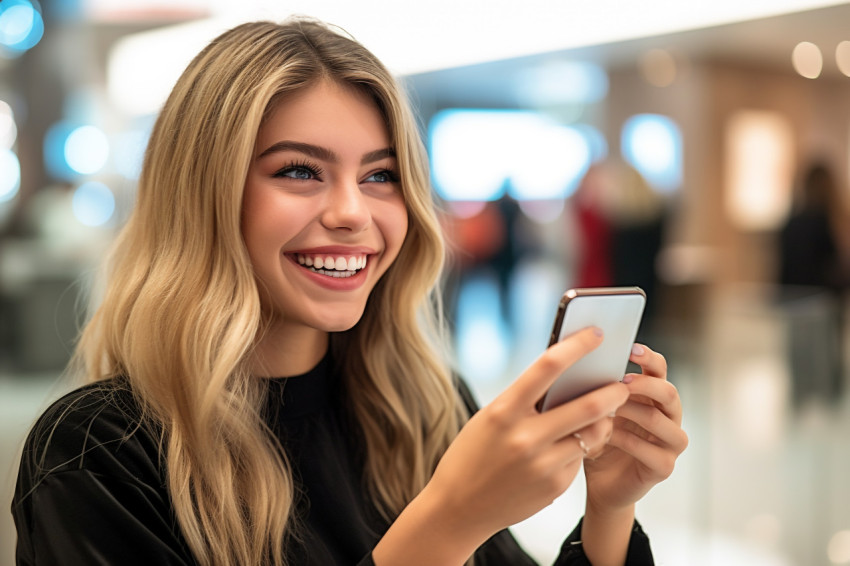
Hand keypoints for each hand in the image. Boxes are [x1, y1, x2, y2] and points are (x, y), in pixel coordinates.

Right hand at [423, 327, 629, 545]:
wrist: (458, 507)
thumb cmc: (473, 453)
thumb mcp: (491, 418)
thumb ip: (525, 400)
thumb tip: (567, 378)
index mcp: (503, 411)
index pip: (547, 367)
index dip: (577, 346)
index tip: (596, 334)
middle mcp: (525, 437)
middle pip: (586, 405)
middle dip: (612, 392)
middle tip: (623, 384)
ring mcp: (542, 464)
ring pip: (592, 434)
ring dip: (605, 421)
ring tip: (606, 414)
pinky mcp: (555, 486)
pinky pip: (579, 458)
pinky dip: (581, 446)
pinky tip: (572, 445)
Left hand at [583, 343, 688, 512]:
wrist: (599, 484)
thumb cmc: (595, 439)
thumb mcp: (592, 410)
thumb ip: (594, 389)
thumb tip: (579, 361)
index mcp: (652, 396)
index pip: (659, 369)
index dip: (648, 357)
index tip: (630, 348)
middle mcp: (668, 416)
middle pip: (668, 392)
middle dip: (644, 385)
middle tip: (620, 382)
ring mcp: (671, 443)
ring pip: (661, 421)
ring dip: (632, 412)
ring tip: (608, 410)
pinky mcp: (664, 467)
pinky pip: (651, 451)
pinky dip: (627, 442)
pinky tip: (607, 436)